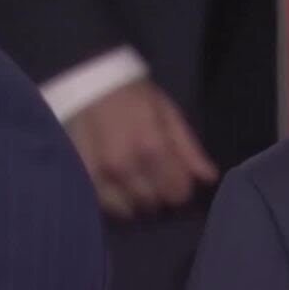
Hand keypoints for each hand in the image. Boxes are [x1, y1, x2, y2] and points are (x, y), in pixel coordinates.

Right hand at [67, 79, 218, 218]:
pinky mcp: (79, 177)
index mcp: (152, 148)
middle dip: (159, 194)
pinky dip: (114, 201)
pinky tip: (117, 188)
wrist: (87, 81)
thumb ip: (188, 148)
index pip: (175, 190)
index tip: (180, 183)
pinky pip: (102, 204)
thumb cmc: (134, 95)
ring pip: (127, 208)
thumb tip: (209, 178)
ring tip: (137, 184)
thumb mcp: (168, 114)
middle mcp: (125, 166)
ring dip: (136, 201)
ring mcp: (99, 174)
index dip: (181, 190)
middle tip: (157, 180)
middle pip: (152, 201)